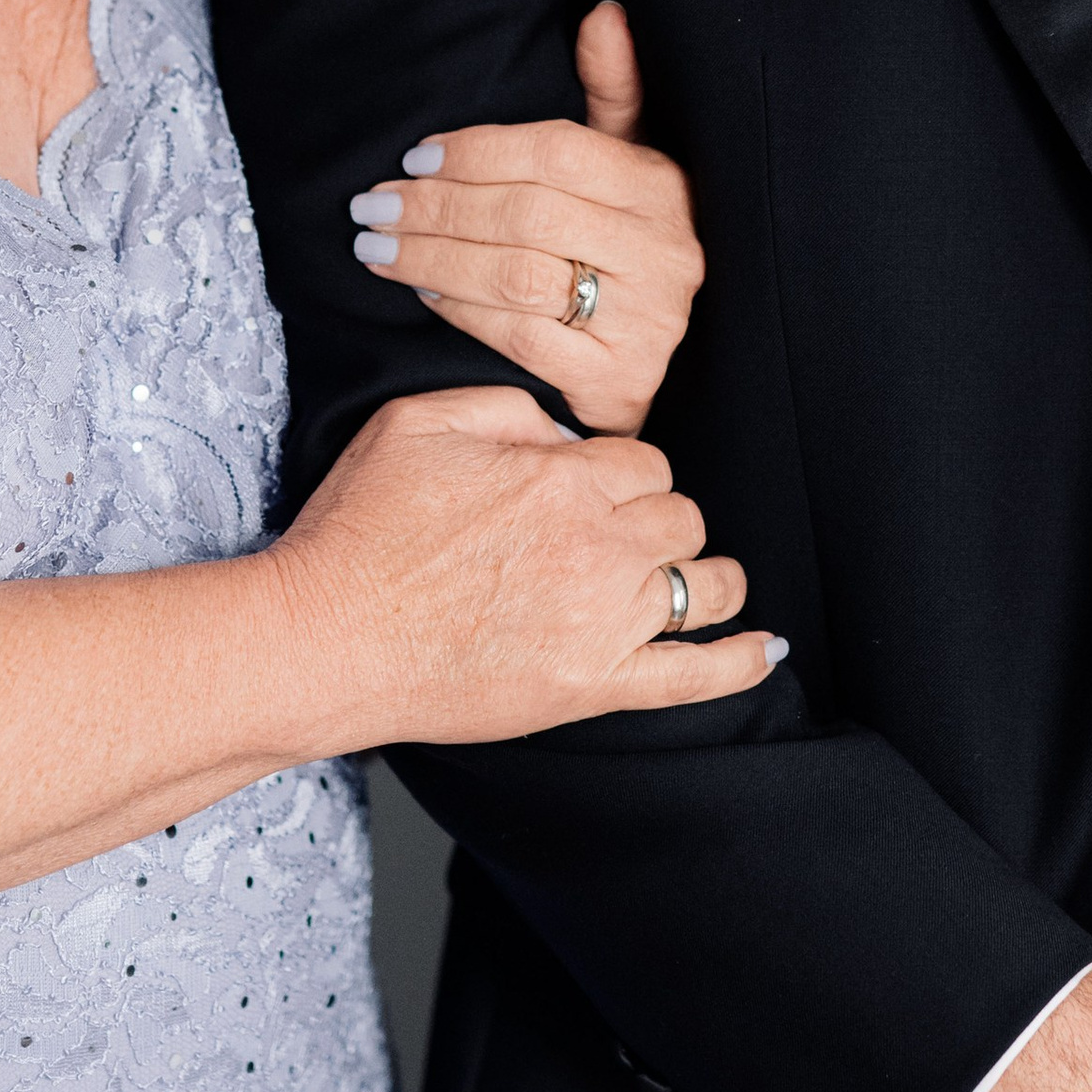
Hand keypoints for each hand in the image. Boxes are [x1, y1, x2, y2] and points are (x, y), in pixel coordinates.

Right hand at [279, 382, 775, 745]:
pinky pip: (692, 676)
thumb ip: (506, 406)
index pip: (643, 462)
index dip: (624, 474)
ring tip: (702, 579)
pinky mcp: (591, 685)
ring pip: (703, 584)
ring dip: (708, 576)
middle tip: (621, 536)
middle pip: (680, 517)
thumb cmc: (359, 529)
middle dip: (660, 520)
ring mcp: (601, 620)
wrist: (326, 636)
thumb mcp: (418, 421)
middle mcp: (596, 545)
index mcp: (560, 477)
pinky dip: (738, 664)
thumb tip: (563, 430)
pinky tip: (765, 651)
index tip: (596, 489)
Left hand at [349, 2, 702, 433]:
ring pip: (517, 275)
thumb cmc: (620, 252)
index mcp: (662, 187)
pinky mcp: (618, 381)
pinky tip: (423, 293)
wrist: (643, 366)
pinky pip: (520, 338)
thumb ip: (612, 92)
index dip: (478, 149)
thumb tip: (604, 12)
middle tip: (373, 204)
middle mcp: (665, 252)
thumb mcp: (626, 166)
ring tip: (378, 248)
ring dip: (434, 258)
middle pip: (528, 213)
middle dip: (438, 207)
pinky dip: (462, 311)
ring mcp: (647, 321)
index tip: (414, 157)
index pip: (557, 152)